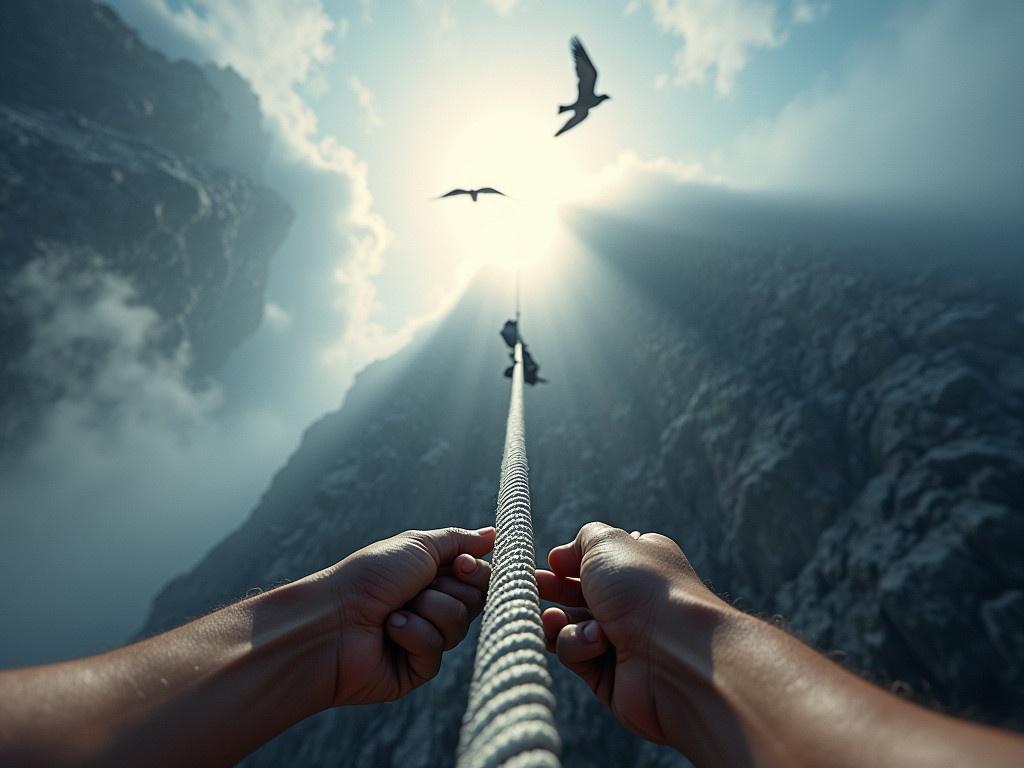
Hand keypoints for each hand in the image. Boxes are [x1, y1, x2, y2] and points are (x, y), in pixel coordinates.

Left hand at [327, 526, 494, 704]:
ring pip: (459, 627)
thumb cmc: (369, 576)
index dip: (475, 572)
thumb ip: (459, 540)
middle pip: (475, 602)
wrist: (332, 617)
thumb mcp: (418, 545)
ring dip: (429, 611)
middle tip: (419, 587)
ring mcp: (423, 639)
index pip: (479, 578)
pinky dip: (414, 635)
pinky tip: (390, 631)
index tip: (461, 565)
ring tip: (396, 610)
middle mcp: (430, 607)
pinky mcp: (413, 670)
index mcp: (431, 577)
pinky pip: (436, 652)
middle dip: (449, 591)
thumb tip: (493, 534)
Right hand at [536, 522, 727, 746]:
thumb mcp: (608, 543)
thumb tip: (564, 555)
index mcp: (639, 566)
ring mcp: (622, 640)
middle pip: (578, 595)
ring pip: (571, 626)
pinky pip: (577, 655)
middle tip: (531, 587)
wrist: (675, 654)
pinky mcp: (610, 676)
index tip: (550, 562)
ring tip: (553, 618)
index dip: (570, 561)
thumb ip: (583, 539)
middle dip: (553, 590)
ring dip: (559, 620)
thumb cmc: (645, 590)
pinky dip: (577, 646)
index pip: (596, 561)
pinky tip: (591, 642)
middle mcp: (633, 603)